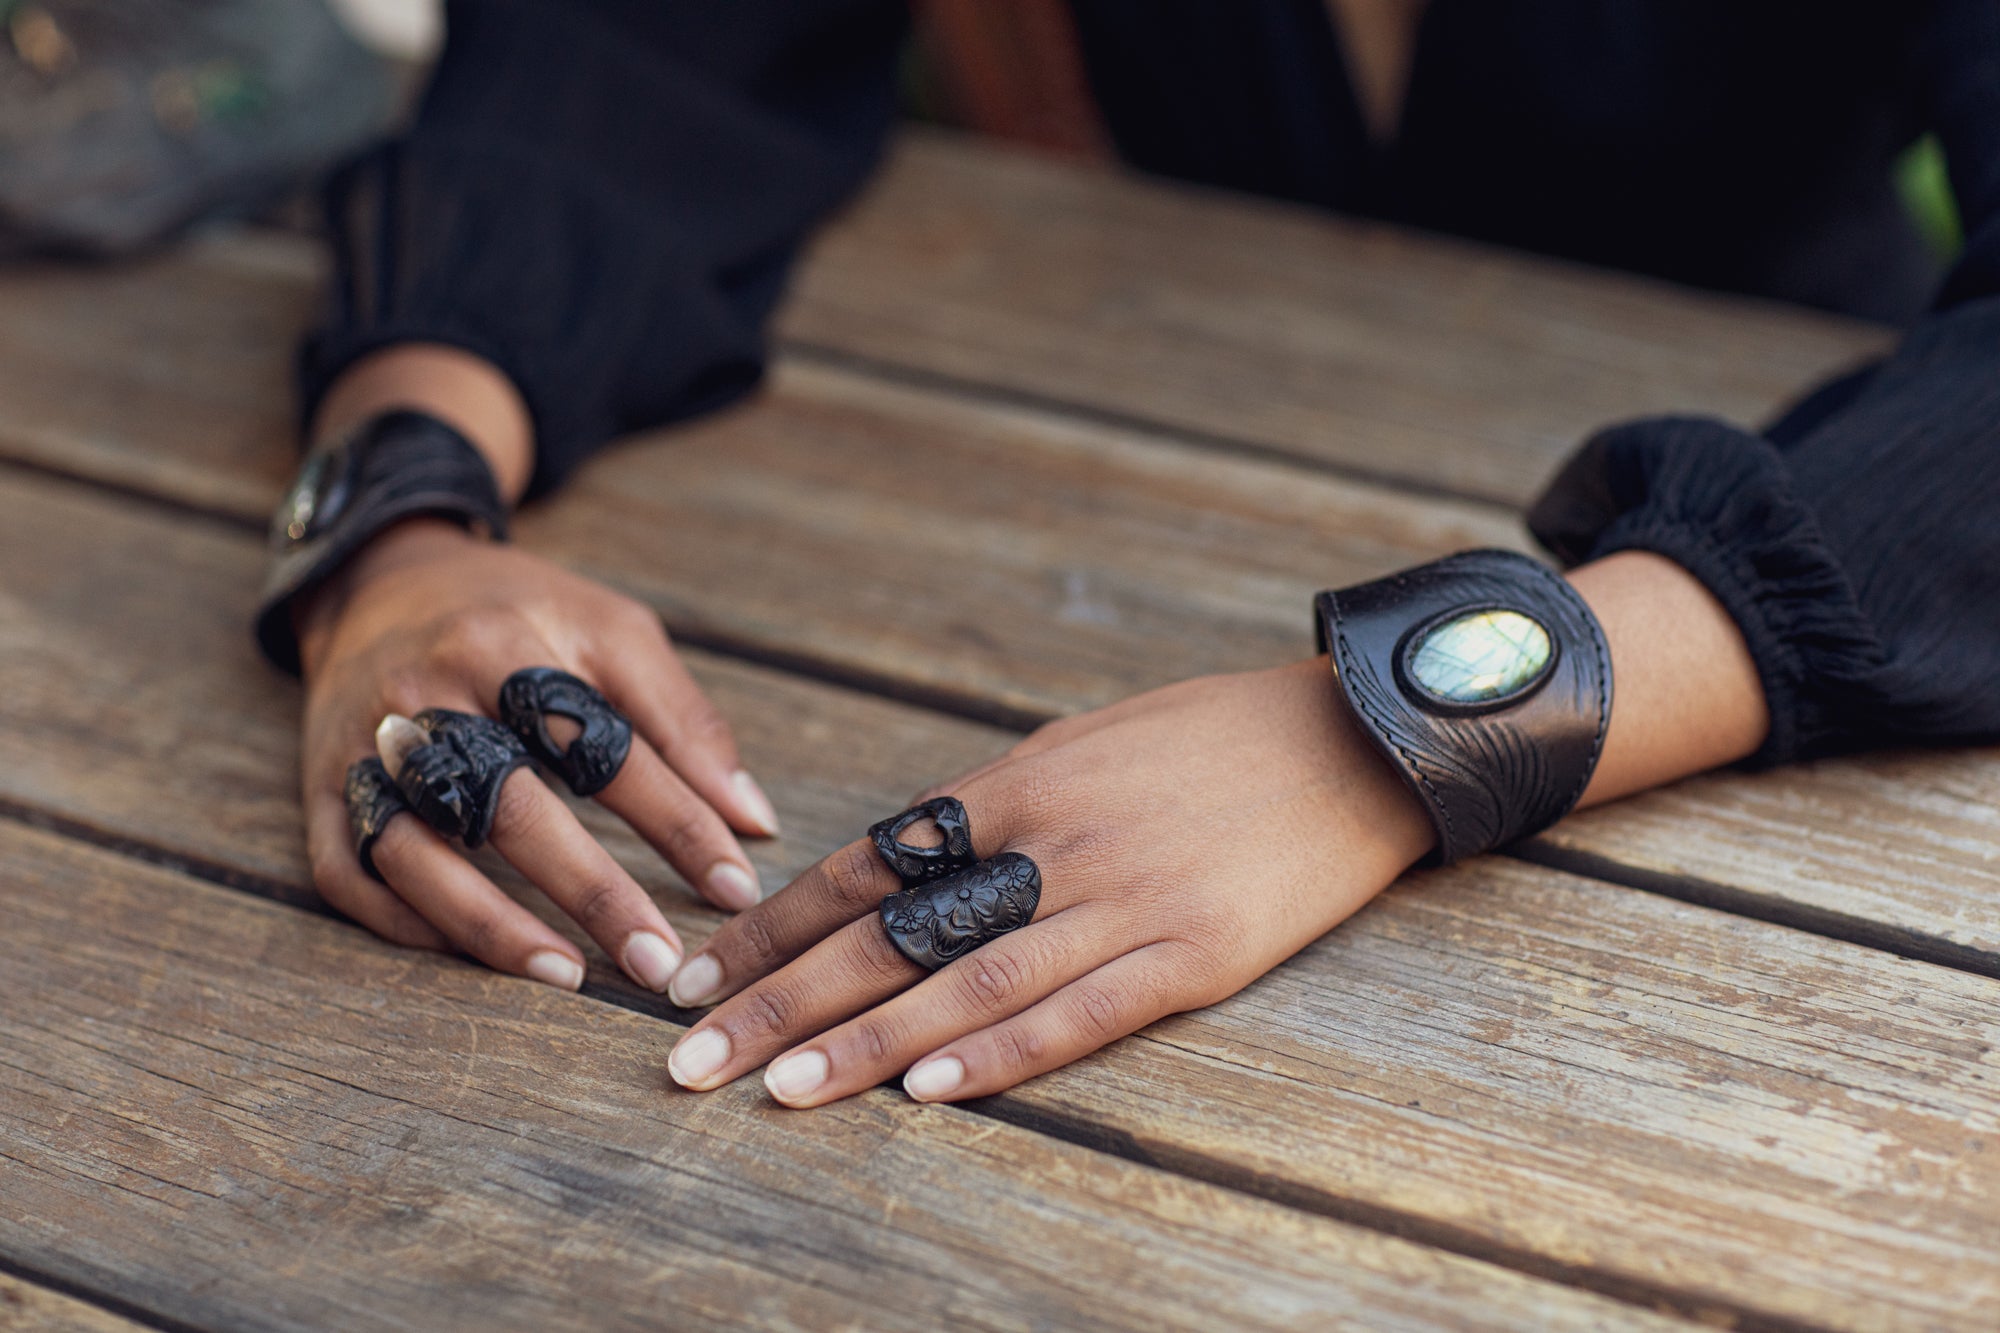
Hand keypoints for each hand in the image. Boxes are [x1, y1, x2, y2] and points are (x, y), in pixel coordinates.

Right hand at [297, 518, 780, 992]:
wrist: (382, 577)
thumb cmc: (520, 614)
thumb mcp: (610, 631)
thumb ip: (685, 721)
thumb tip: (754, 821)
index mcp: (507, 644)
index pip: (603, 747)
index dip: (676, 821)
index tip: (735, 887)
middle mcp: (423, 695)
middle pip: (509, 805)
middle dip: (591, 891)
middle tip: (660, 963)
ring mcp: (361, 748)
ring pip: (415, 853)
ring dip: (490, 925)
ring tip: (567, 976)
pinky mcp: (319, 790)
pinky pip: (352, 875)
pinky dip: (410, 925)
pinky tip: (478, 957)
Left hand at [661, 658, 1433, 1105]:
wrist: (1359, 739)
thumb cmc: (1214, 739)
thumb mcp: (1090, 744)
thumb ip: (998, 805)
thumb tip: (906, 861)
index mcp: (1019, 782)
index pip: (868, 863)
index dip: (777, 924)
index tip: (704, 972)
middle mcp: (1054, 839)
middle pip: (891, 930)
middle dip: (782, 997)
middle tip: (689, 1055)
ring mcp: (1126, 899)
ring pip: (967, 980)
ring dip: (862, 1040)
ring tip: (775, 1091)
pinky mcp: (1197, 954)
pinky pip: (1080, 1014)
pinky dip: (999, 1054)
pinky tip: (927, 1088)